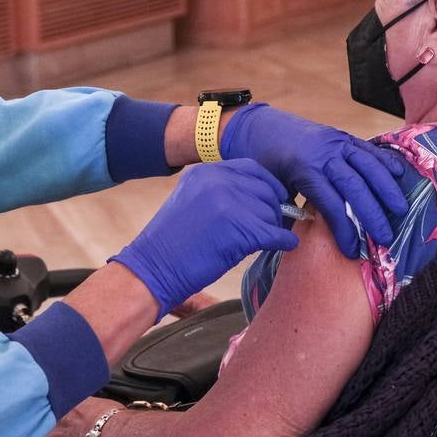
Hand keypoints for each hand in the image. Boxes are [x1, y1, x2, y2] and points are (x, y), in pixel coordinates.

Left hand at [24, 397, 120, 436]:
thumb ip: (91, 405)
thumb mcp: (100, 403)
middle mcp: (58, 422)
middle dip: (35, 434)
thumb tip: (97, 409)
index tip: (46, 415)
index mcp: (69, 407)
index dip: (49, 414)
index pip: (54, 408)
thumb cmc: (112, 419)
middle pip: (40, 428)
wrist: (111, 435)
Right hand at [112, 159, 297, 318]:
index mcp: (207, 171)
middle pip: (266, 190)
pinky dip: (284, 242)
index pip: (253, 169)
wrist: (152, 268)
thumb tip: (261, 201)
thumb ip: (222, 192)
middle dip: (274, 208)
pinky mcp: (238, 228)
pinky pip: (274, 233)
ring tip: (270, 240)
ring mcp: (228, 202)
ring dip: (275, 228)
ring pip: (271, 213)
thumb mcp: (192, 201)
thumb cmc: (172, 244)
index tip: (275, 201)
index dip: (269, 186)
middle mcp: (218, 181)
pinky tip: (284, 246)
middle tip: (275, 226)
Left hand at [220, 103, 407, 256]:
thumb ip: (285, 213)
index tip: (353, 250)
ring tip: (401, 209)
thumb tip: (297, 242)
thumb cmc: (268, 162)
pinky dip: (385, 161)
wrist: (264, 128)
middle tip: (387, 237)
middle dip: (373, 213)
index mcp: (304, 170)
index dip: (344, 228)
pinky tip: (400, 175)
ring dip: (387, 188)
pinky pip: (368, 149)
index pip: (331, 204)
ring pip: (367, 165)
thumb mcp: (271, 188)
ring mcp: (336, 142)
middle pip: (355, 186)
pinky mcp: (343, 136)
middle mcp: (324, 155)